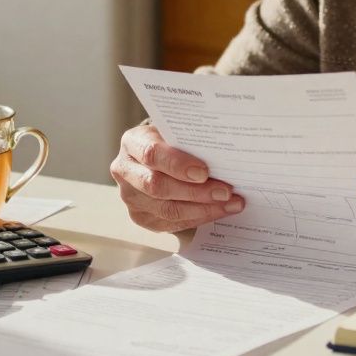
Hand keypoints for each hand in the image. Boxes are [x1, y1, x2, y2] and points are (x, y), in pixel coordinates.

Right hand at [110, 124, 244, 232]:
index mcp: (133, 142)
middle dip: (195, 192)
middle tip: (226, 192)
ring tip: (230, 204)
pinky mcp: (140, 217)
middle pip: (158, 186)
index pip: (152, 154)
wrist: (155, 157)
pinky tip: (219, 211)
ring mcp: (130, 197)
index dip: (178, 164)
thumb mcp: (176, 132)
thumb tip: (224, 156)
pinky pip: (171, 223)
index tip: (204, 172)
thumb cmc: (171, 141)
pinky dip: (199, 218)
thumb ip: (191, 140)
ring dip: (203, 209)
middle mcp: (125, 170)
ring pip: (167, 209)